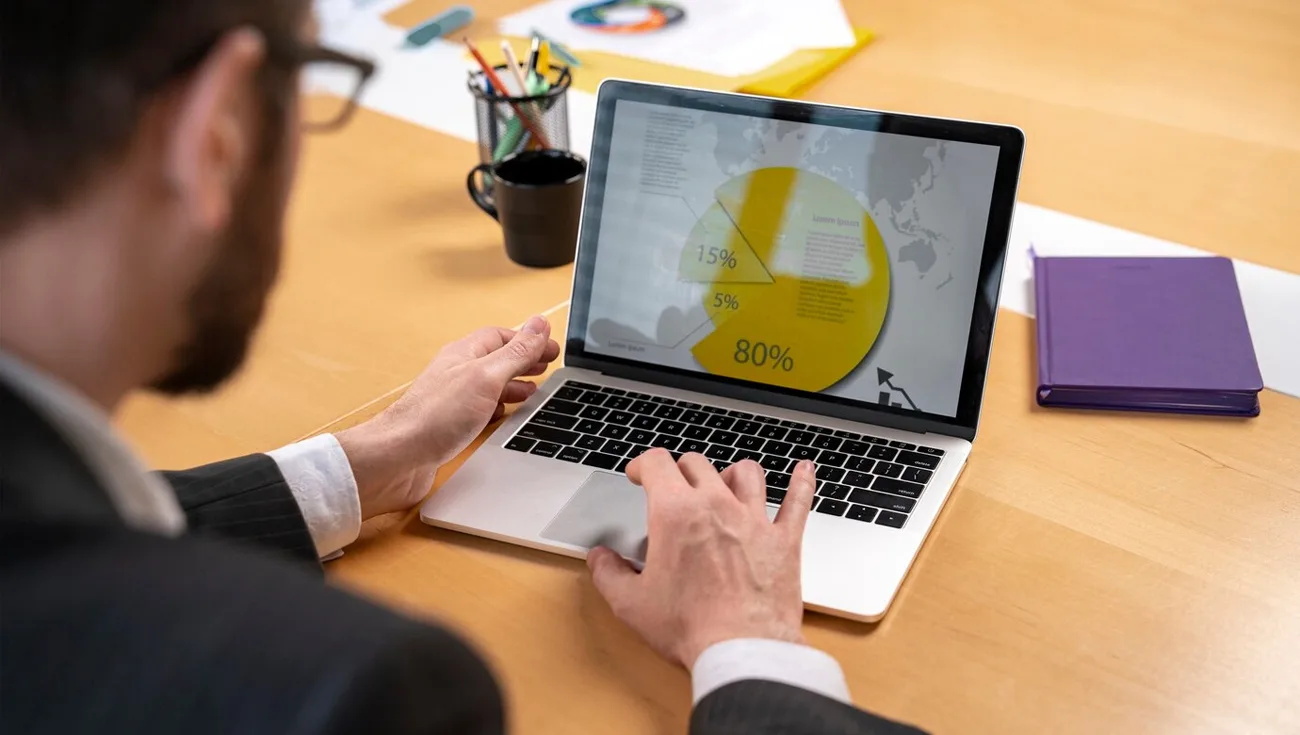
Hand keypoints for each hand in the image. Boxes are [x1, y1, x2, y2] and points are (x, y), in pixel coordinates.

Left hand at [335, 315, 559, 518]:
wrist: (399, 457)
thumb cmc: (436, 416)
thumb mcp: (487, 376)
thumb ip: (516, 352)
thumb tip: (539, 323)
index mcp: (465, 354)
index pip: (501, 336)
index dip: (528, 339)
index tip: (551, 347)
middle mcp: (458, 374)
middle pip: (496, 359)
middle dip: (523, 361)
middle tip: (547, 366)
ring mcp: (453, 400)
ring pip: (489, 385)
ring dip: (513, 384)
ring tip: (533, 390)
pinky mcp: (451, 425)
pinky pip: (481, 409)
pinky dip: (499, 408)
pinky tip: (505, 416)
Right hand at [587, 449, 816, 667]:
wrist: (742, 649)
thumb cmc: (690, 626)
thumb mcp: (631, 604)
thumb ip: (609, 574)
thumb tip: (600, 559)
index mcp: (675, 513)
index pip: (657, 464)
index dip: (643, 464)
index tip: (639, 474)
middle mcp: (716, 505)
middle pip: (698, 464)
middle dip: (680, 470)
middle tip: (674, 486)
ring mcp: (754, 519)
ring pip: (746, 473)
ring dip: (731, 473)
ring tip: (726, 482)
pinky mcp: (784, 540)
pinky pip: (798, 501)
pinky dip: (801, 482)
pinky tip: (804, 470)